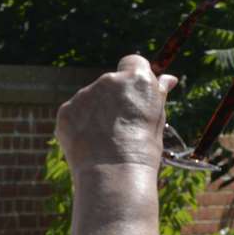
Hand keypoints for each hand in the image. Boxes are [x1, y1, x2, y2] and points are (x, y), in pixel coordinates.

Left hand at [56, 54, 176, 169]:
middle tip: (119, 126)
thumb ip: (157, 95)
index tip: (134, 94)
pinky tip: (88, 142)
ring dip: (95, 112)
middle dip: (113, 98)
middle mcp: (108, 80)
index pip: (133, 62)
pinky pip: (74, 113)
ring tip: (104, 139)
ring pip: (89, 99)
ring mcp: (84, 95)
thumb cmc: (143, 148)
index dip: (133, 77)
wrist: (114, 172)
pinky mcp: (66, 110)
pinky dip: (79, 124)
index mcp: (136, 77)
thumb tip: (167, 79)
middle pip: (109, 82)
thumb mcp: (157, 118)